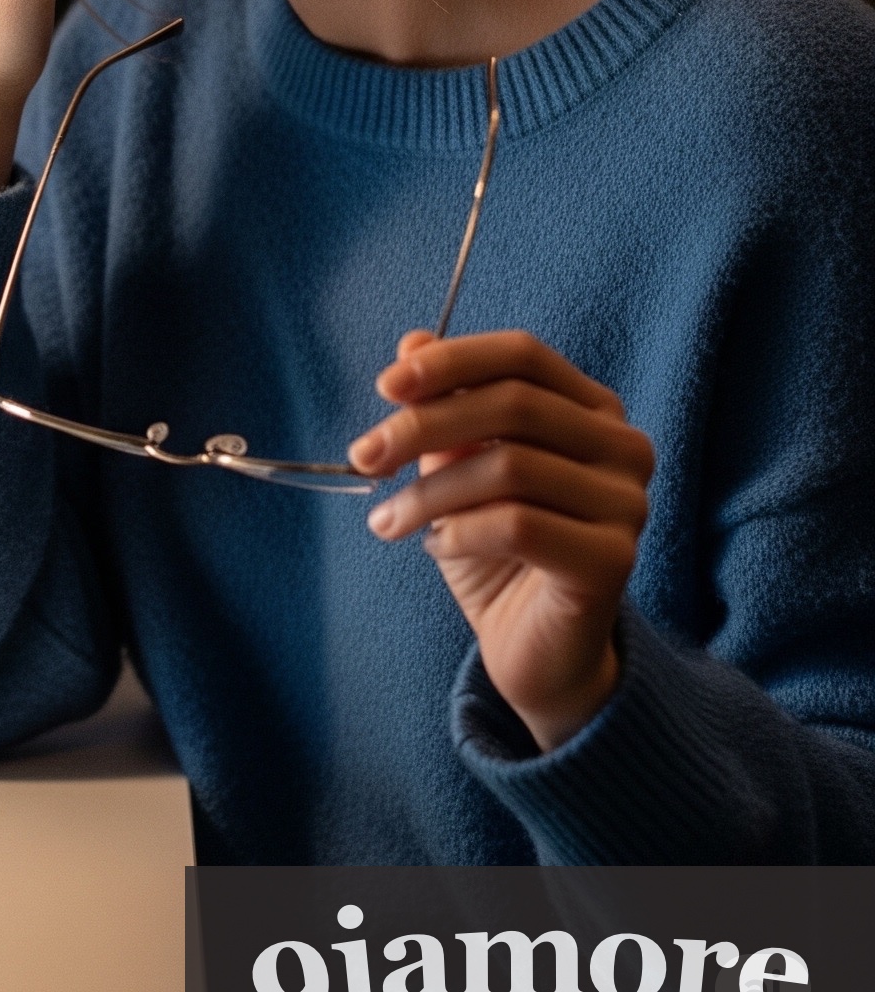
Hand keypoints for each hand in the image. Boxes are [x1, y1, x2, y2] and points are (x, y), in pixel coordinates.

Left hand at [350, 329, 654, 752]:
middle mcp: (624, 447)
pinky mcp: (614, 559)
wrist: (533, 648)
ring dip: (429, 492)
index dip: (452, 361)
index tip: (385, 386)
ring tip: (389, 519)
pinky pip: (519, 525)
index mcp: (592, 409)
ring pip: (509, 468)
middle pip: (513, 405)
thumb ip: (444, 405)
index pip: (523, 355)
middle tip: (364, 456)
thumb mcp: (456, 466)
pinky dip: (460, 533)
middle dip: (422, 425)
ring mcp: (628, 503)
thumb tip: (412, 343)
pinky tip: (439, 549)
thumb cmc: (493, 546)